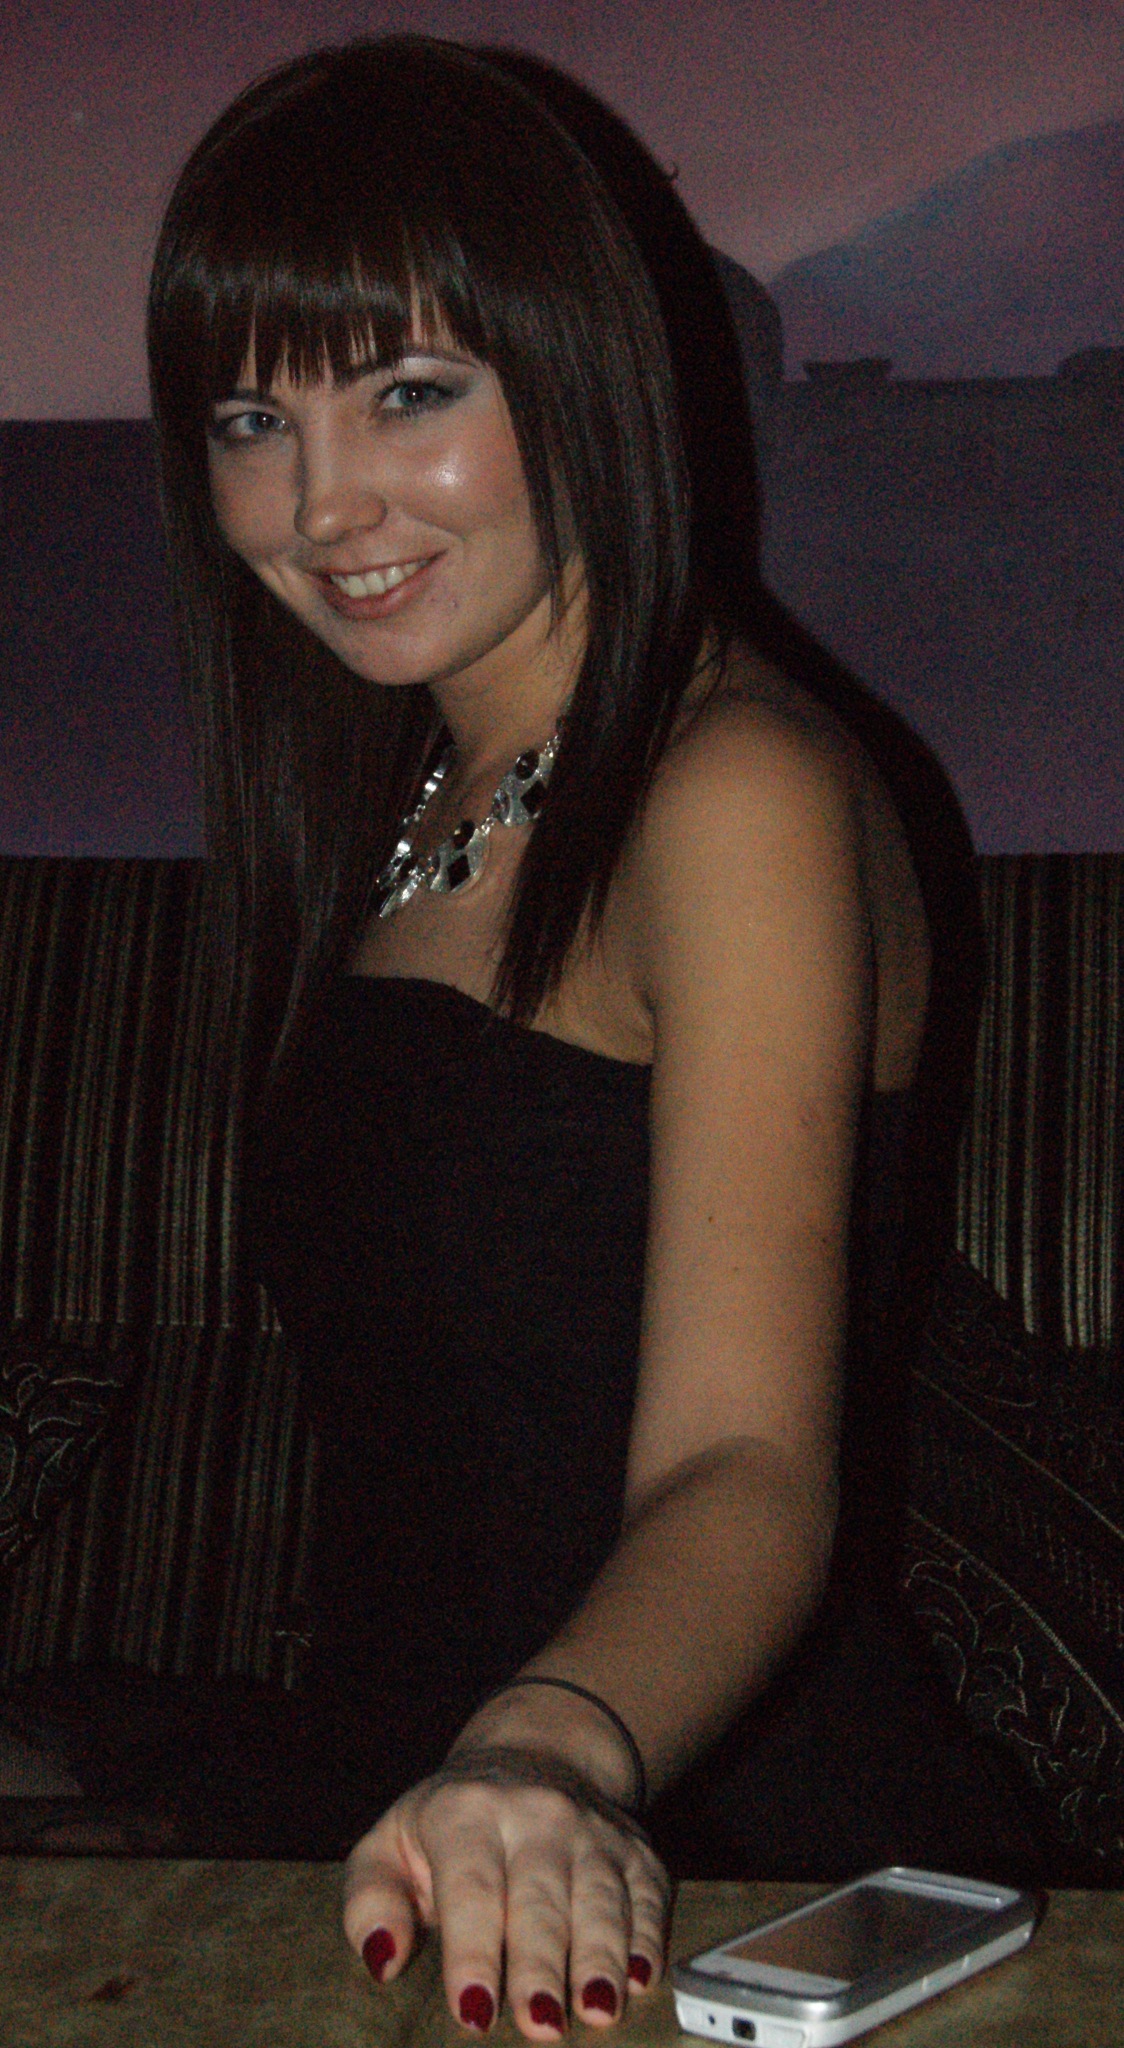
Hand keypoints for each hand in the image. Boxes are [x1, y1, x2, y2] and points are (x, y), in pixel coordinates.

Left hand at [342, 1752, 669, 2036]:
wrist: (533, 1756)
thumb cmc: (449, 1825)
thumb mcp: (391, 1844)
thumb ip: (371, 1902)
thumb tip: (383, 1959)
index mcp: (466, 1813)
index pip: (470, 1888)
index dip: (473, 1951)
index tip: (474, 2009)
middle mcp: (535, 1814)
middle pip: (539, 1899)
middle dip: (540, 1965)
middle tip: (540, 2024)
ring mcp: (592, 1829)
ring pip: (599, 1898)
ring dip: (601, 1957)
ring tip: (598, 2011)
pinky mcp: (635, 1848)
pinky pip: (648, 1894)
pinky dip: (649, 1937)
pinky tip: (644, 1978)